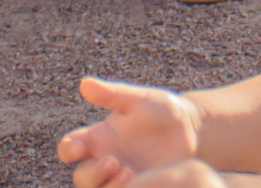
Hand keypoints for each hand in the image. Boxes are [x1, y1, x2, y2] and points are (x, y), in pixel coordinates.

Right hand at [58, 79, 206, 187]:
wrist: (192, 131)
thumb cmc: (161, 111)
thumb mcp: (138, 100)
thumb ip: (112, 95)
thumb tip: (84, 83)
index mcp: (98, 138)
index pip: (70, 147)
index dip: (68, 149)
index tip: (77, 148)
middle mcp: (104, 161)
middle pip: (82, 177)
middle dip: (92, 172)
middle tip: (114, 161)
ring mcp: (120, 178)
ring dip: (108, 186)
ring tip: (129, 173)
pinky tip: (141, 181)